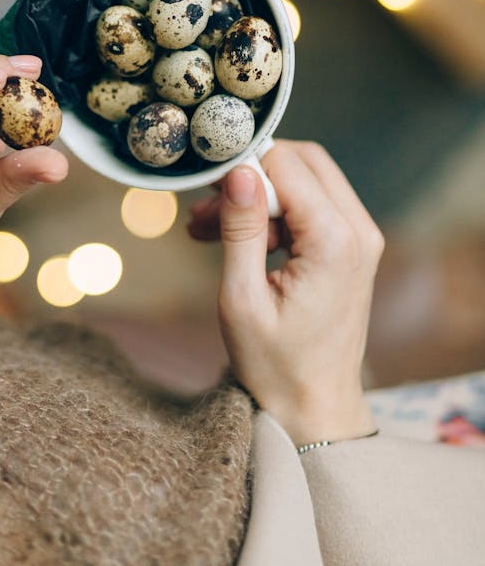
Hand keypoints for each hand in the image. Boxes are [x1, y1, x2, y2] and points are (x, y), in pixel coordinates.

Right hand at [188, 140, 383, 444]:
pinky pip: (312, 203)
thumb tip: (238, 171)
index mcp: (335, 242)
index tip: (203, 189)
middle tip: (206, 205)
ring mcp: (361, 238)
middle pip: (303, 159)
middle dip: (251, 173)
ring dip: (257, 194)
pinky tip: (235, 238)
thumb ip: (240, 229)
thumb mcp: (241, 298)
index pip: (286, 164)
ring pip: (306, 177)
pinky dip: (273, 211)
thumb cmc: (275, 365)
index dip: (241, 167)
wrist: (315, 406)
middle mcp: (359, 231)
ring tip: (207, 226)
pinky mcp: (352, 246)